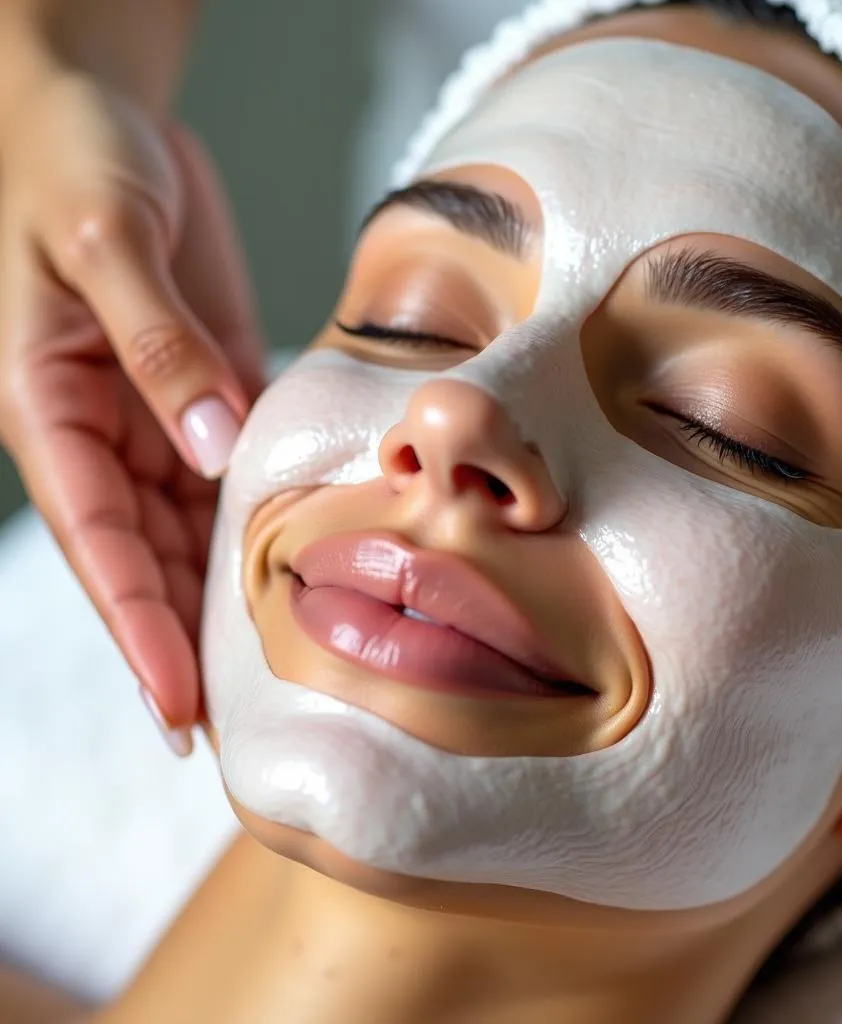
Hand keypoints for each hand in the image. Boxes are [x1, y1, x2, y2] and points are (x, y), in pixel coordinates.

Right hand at [0, 71, 264, 749]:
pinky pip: (231, 471)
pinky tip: (304, 565)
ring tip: (280, 670)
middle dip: (183, 644)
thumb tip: (210, 445)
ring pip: (189, 528)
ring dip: (229, 596)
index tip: (178, 709)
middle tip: (234, 727)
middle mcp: (101, 430)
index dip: (136, 631)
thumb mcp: (104, 240)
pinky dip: (258, 522)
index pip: (95, 545)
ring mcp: (155, 414)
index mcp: (47, 408)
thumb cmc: (71, 159)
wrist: (99, 111)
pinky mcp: (202, 388)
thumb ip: (156, 345)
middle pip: (144, 558)